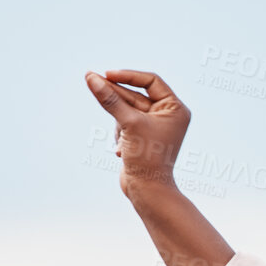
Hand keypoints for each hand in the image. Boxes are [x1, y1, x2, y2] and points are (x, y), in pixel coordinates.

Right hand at [83, 69, 190, 191]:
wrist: (147, 190)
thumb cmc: (146, 157)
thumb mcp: (127, 123)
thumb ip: (110, 99)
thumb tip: (91, 77)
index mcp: (175, 108)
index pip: (151, 81)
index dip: (128, 76)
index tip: (106, 74)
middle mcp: (168, 115)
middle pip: (136, 94)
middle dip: (115, 95)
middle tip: (90, 81)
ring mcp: (155, 126)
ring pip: (127, 110)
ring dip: (118, 122)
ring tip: (122, 141)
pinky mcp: (142, 137)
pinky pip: (124, 124)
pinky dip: (119, 133)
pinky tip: (122, 151)